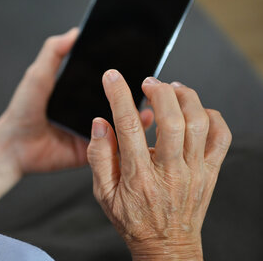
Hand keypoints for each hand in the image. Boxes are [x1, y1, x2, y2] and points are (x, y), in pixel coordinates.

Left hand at [0, 29, 153, 173]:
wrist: (13, 145)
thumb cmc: (23, 110)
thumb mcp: (38, 75)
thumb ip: (54, 52)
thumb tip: (75, 32)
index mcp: (80, 92)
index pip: (107, 79)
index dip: (123, 69)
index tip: (142, 54)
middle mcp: (89, 110)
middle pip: (118, 99)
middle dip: (136, 90)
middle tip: (153, 81)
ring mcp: (93, 131)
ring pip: (121, 121)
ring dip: (138, 113)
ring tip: (153, 101)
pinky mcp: (93, 150)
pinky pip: (114, 145)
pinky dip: (128, 137)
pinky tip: (140, 125)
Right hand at [87, 70, 231, 259]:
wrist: (167, 246)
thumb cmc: (134, 220)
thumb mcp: (103, 193)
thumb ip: (99, 156)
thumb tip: (99, 123)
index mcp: (139, 176)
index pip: (128, 126)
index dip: (119, 96)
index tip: (111, 77)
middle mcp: (170, 171)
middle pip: (171, 120)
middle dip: (158, 91)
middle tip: (147, 82)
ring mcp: (195, 171)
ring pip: (199, 123)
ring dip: (185, 98)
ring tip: (170, 89)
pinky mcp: (210, 172)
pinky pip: (221, 137)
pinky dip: (211, 116)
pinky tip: (194, 111)